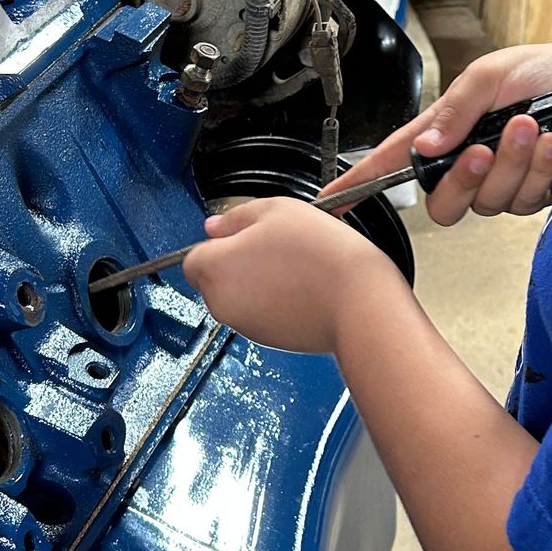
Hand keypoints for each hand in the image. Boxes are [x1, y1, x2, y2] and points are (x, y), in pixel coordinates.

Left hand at [181, 197, 404, 353]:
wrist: (359, 302)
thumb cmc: (322, 256)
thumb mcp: (276, 209)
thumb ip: (235, 216)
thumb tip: (213, 227)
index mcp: (214, 268)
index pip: (192, 256)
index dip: (219, 243)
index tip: (244, 236)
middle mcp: (221, 303)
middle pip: (215, 279)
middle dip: (238, 264)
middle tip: (276, 247)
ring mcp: (244, 326)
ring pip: (239, 298)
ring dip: (258, 283)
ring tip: (296, 267)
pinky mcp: (269, 341)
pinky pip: (261, 315)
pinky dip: (275, 303)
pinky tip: (303, 288)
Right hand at [325, 40, 551, 227]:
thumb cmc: (538, 72)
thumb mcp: (488, 77)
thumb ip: (455, 113)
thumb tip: (427, 148)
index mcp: (444, 132)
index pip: (392, 162)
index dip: (360, 184)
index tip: (330, 203)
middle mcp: (467, 164)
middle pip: (443, 205)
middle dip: (466, 178)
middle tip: (485, 148)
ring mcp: (500, 184)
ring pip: (490, 203)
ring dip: (513, 163)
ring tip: (531, 127)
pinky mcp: (533, 194)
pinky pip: (526, 200)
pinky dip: (540, 169)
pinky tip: (551, 143)